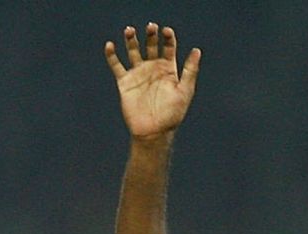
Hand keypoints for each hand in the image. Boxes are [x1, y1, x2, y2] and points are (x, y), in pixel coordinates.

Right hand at [105, 23, 199, 140]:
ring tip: (130, 30)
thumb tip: (197, 50)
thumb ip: (190, 70)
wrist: (153, 132)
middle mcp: (153, 69)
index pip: (168, 47)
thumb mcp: (185, 91)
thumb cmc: (172, 115)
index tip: (166, 31)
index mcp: (168, 69)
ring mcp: (138, 74)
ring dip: (131, 40)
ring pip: (133, 51)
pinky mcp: (125, 83)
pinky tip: (110, 45)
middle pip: (151, 45)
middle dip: (150, 35)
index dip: (168, 37)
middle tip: (151, 27)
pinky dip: (112, 56)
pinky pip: (117, 66)